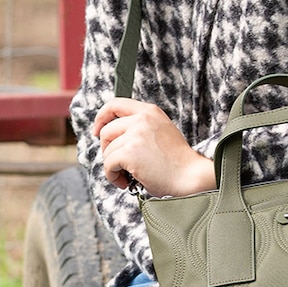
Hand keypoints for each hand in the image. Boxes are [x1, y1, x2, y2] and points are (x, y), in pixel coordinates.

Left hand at [91, 98, 215, 196]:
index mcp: (150, 111)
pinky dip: (112, 177)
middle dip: (107, 150)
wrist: (190, 176)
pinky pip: (108, 165)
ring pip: (107, 151)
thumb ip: (140, 126)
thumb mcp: (161, 131)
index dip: (101, 117)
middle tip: (118, 163)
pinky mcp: (130, 152)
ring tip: (128, 176)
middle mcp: (142, 119)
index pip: (115, 104)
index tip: (97, 131)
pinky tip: (126, 182)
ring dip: (113, 167)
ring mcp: (135, 134)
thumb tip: (112, 134)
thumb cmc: (177, 161)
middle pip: (106, 131)